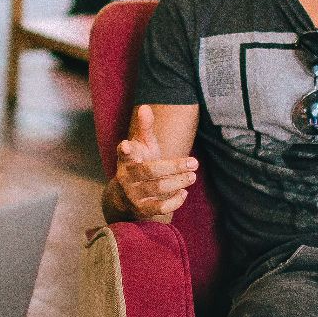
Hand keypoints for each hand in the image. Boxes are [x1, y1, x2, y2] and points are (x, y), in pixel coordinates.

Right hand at [114, 104, 197, 221]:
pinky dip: (174, 201)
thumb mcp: (141, 145)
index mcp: (125, 159)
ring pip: (157, 188)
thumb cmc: (140, 163)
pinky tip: (183, 192)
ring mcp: (132, 194)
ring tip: (192, 176)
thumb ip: (145, 127)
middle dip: (173, 166)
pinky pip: (159, 208)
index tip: (126, 146)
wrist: (126, 195)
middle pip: (150, 171)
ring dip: (178, 182)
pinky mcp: (141, 209)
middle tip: (194, 162)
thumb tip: (145, 107)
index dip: (125, 150)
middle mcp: (126, 177)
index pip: (123, 153)